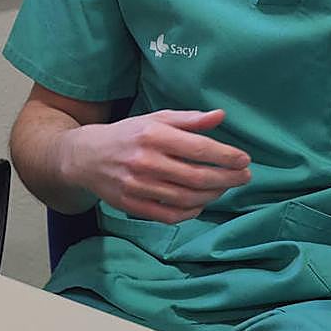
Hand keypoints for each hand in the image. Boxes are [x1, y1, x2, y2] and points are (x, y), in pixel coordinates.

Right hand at [63, 109, 250, 223]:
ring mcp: (137, 185)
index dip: (226, 156)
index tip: (245, 160)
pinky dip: (190, 212)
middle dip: (227, 178)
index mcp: (154, 135)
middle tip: (245, 176)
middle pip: (196, 176)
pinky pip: (168, 215)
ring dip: (213, 195)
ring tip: (226, 187)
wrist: (85, 156)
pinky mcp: (131, 205)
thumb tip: (220, 116)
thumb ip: (190, 119)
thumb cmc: (129, 134)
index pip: (199, 148)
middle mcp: (146, 161)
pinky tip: (201, 204)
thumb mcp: (157, 118)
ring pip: (186, 198)